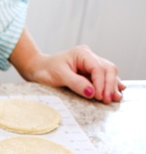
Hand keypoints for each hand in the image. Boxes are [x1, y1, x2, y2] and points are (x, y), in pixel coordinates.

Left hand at [10, 29, 124, 103]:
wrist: (37, 69)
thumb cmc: (45, 71)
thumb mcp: (58, 76)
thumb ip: (76, 83)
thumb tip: (92, 92)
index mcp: (82, 54)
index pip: (98, 68)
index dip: (101, 83)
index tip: (100, 96)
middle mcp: (89, 57)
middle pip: (107, 69)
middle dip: (109, 85)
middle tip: (108, 100)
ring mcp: (90, 64)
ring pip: (108, 73)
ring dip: (112, 86)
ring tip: (116, 99)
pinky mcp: (89, 72)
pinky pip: (104, 77)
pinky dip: (110, 85)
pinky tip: (117, 91)